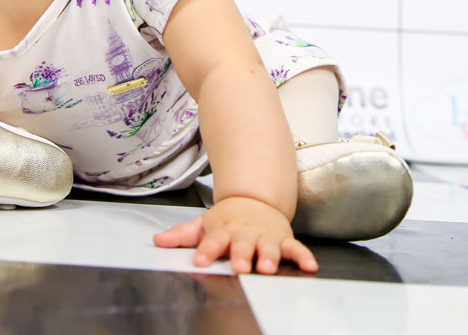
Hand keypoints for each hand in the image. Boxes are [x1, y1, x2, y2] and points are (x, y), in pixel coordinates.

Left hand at [152, 196, 317, 274]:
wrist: (255, 200)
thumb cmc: (227, 219)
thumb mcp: (203, 224)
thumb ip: (182, 235)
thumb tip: (158, 241)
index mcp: (224, 230)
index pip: (212, 241)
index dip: (206, 250)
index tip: (199, 260)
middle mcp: (245, 233)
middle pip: (242, 244)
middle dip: (241, 254)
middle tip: (240, 265)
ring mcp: (265, 236)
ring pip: (268, 246)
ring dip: (268, 256)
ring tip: (267, 267)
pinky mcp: (283, 239)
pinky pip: (295, 248)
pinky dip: (303, 256)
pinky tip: (310, 266)